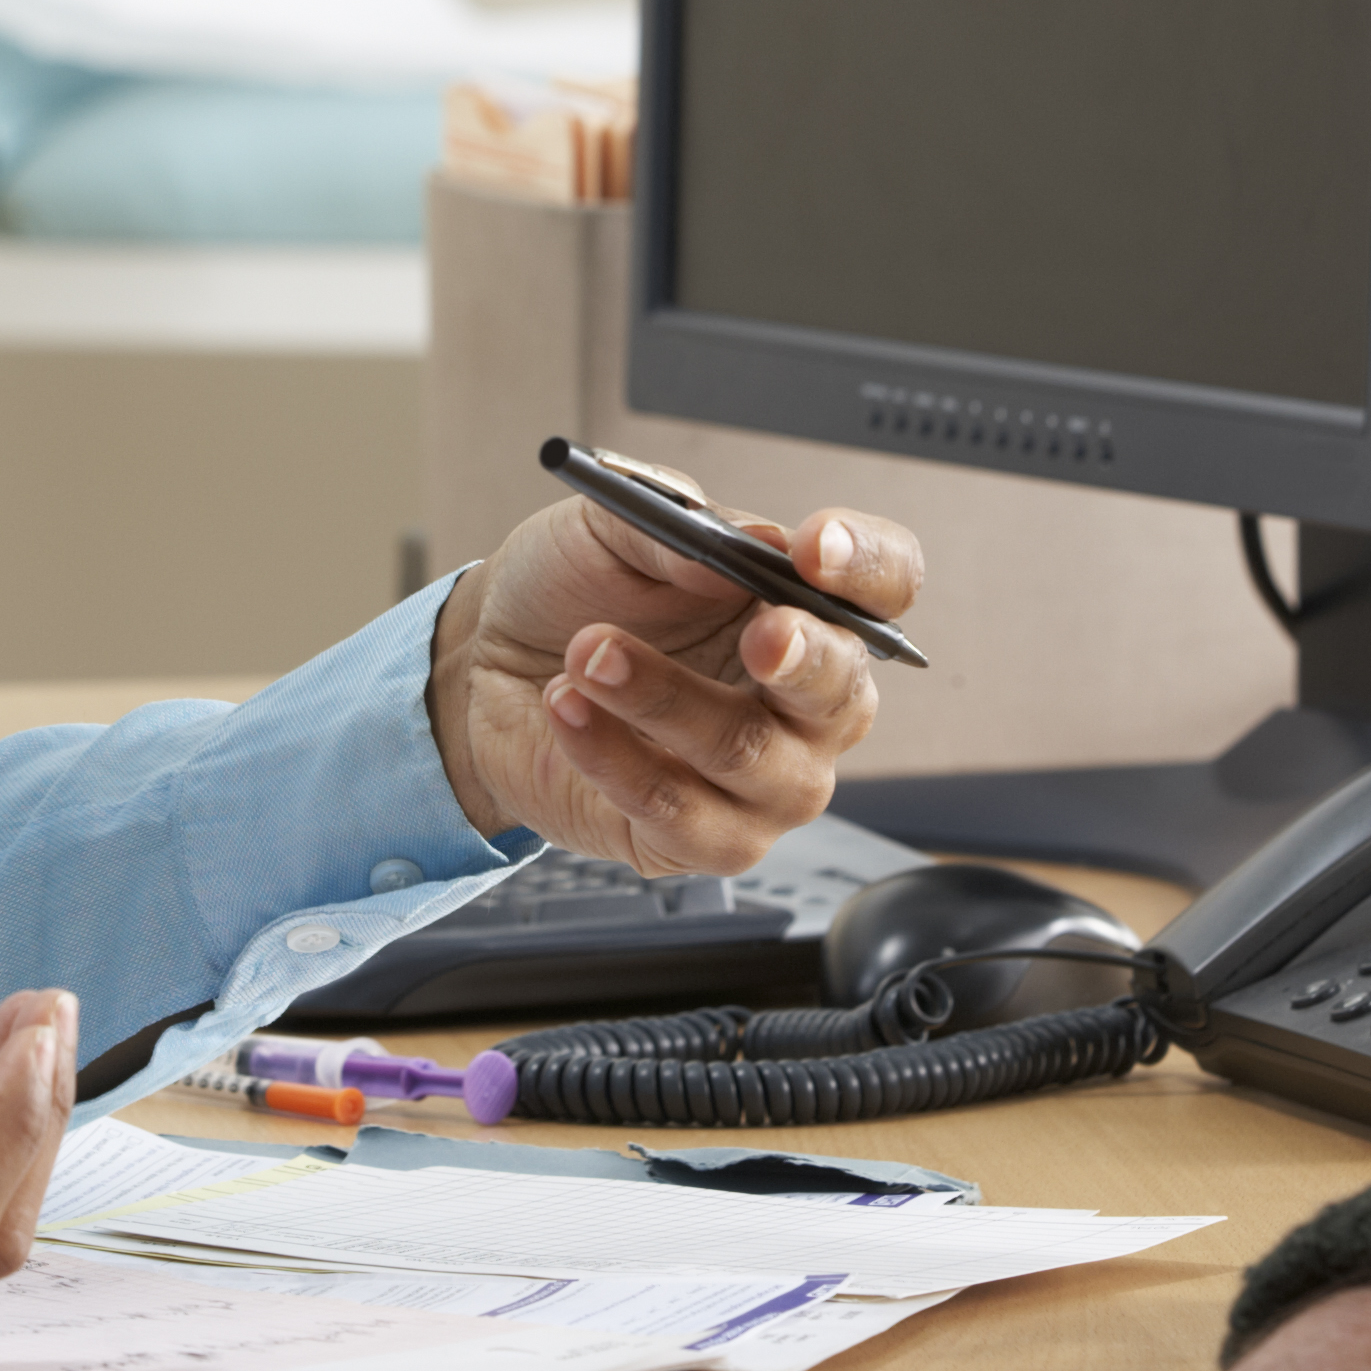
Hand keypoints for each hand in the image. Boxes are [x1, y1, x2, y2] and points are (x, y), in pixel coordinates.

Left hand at [426, 486, 924, 867]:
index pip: (884, 587)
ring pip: (752, 757)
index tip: (814, 548)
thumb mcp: (610, 529)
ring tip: (589, 653)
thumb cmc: (571, 591)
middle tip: (758, 633)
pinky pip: (680, 813)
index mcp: (803, 608)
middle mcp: (803, 703)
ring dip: (666, 699)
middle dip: (805, 658)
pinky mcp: (700, 841)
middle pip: (845, 691)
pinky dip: (615, 756)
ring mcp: (763, 781)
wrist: (487, 660)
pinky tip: (568, 707)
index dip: (869, 566)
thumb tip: (750, 541)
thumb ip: (678, 529)